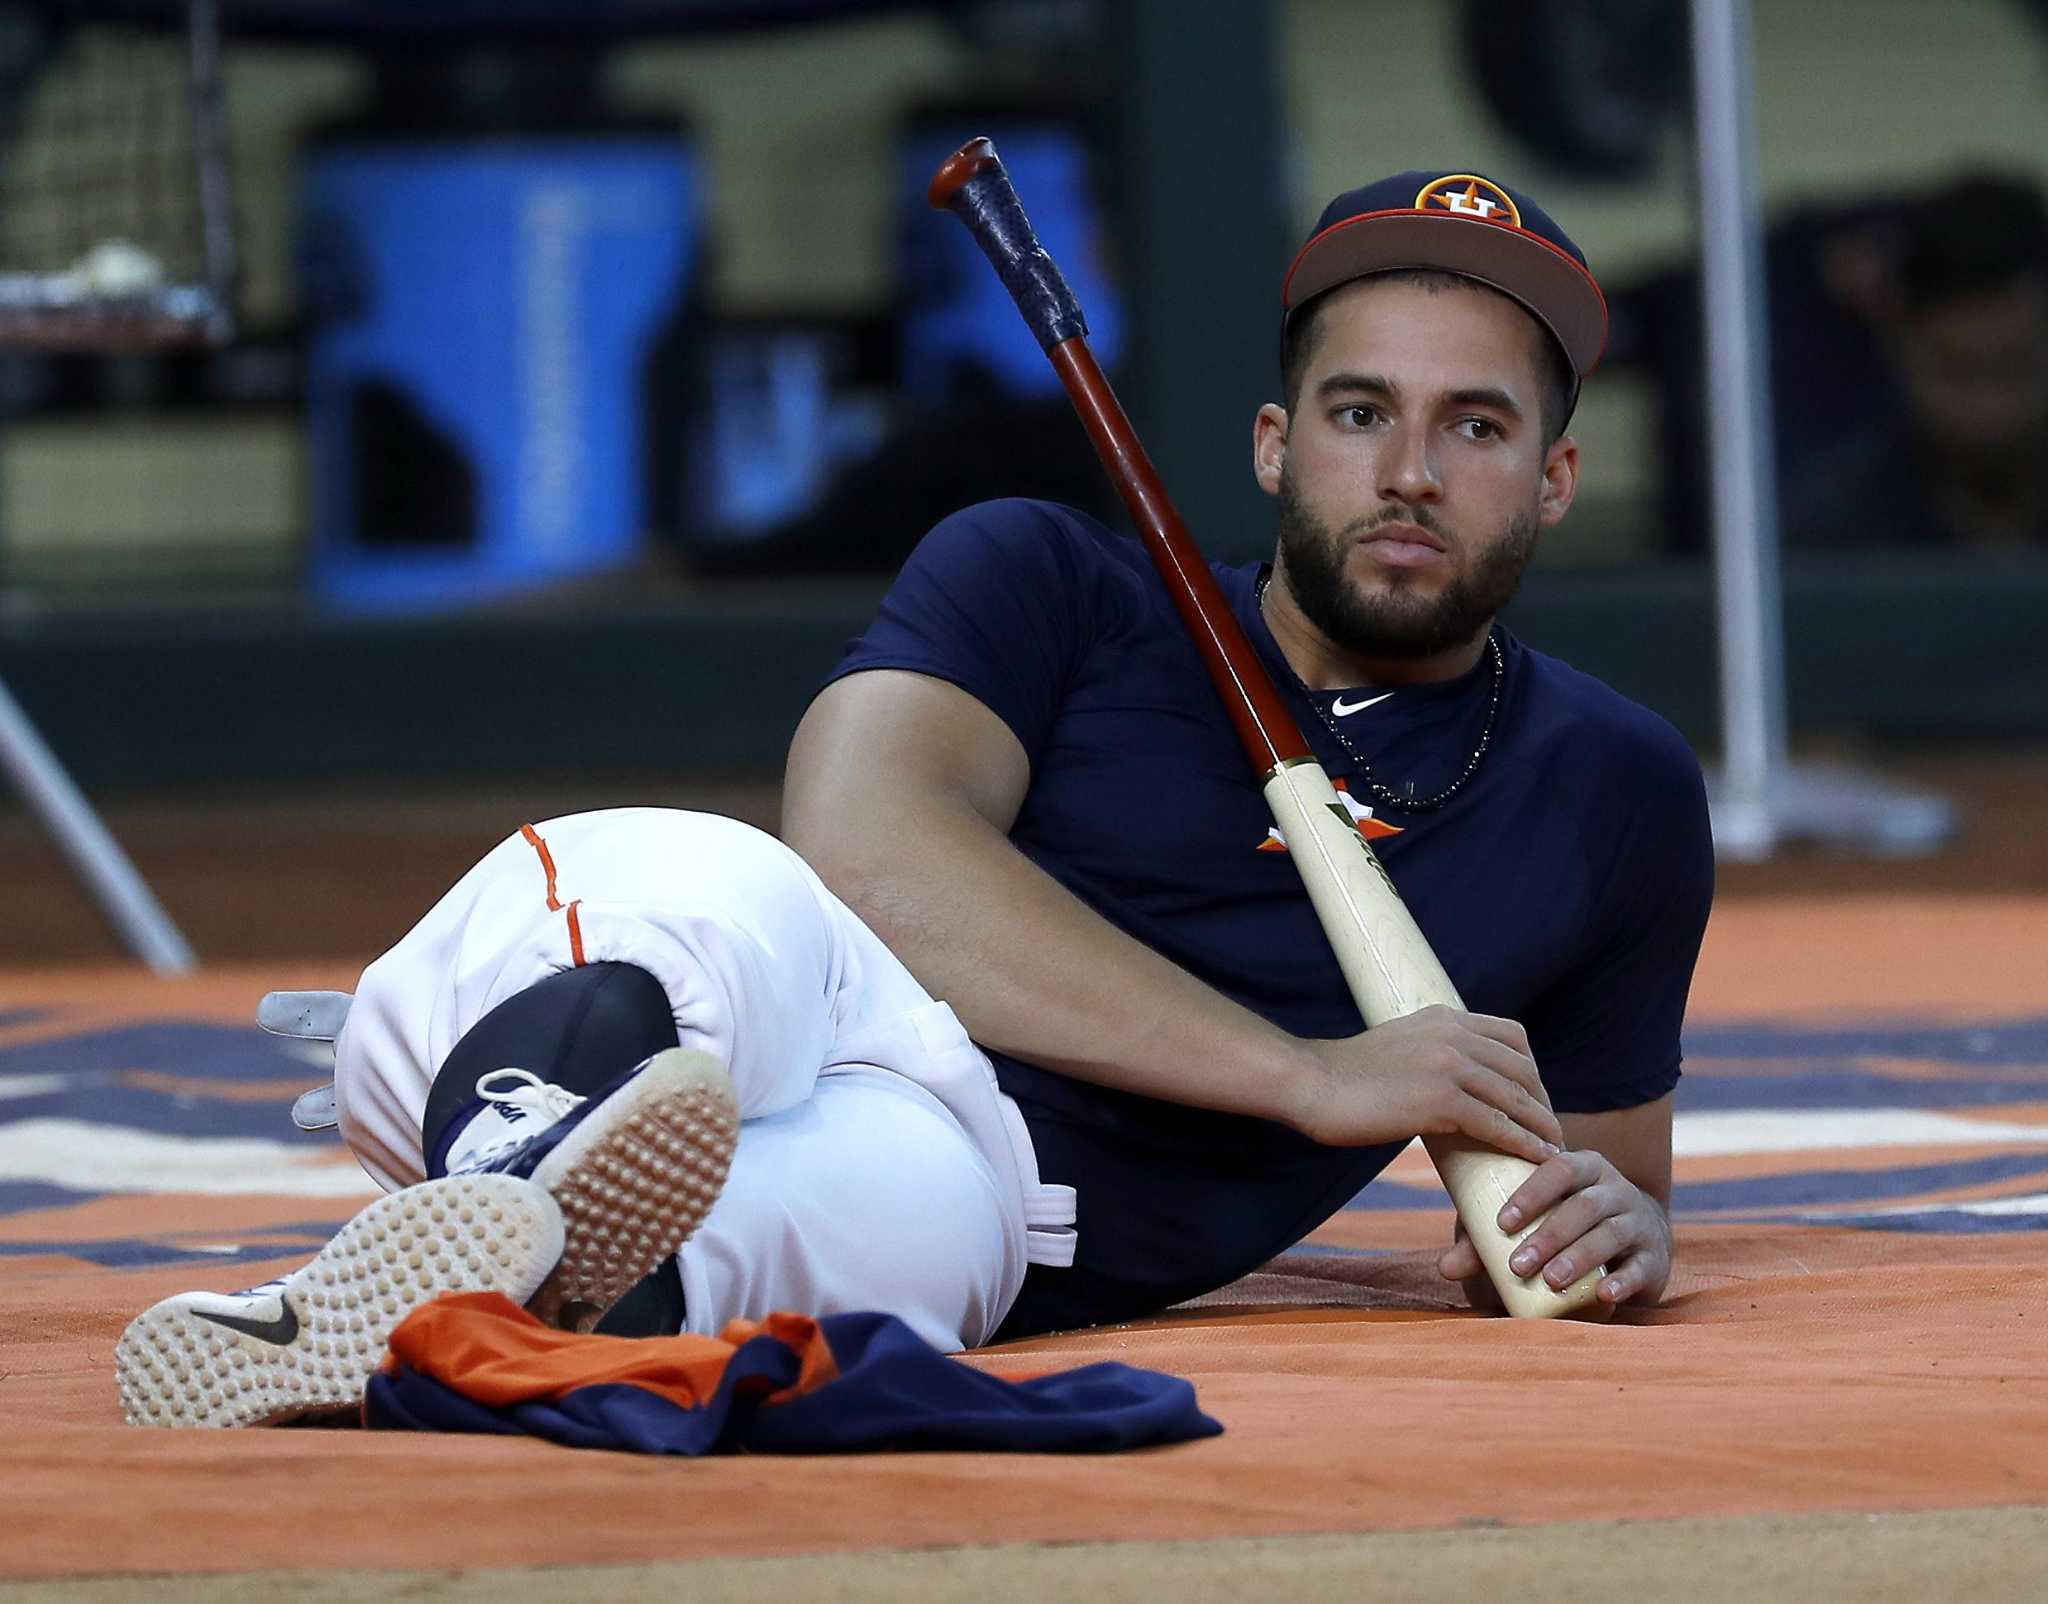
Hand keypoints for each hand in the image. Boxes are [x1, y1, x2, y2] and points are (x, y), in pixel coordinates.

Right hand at [1288, 1005, 1564, 1162]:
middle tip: (1547, 1128)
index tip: (1533, 1096)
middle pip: (1521, 1067)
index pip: (1511, 1035)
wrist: (1311, 1082)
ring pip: (1515, 1097)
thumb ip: (1428, 1051)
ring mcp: (1448, 1065)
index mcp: (1443, 1016)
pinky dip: (1523, 1143)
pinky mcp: (1441, 1100)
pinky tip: (1535, 1158)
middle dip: (1541, 1100)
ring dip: (1541, 1125)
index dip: (1530, 1068)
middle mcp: (1452, 1034)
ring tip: (1553, 1148)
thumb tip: (1447, 1079)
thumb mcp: (1397, 1044)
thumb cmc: (1346, 1074)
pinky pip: (1497, 1124)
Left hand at [1436, 1148, 1671, 1309]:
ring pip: (1611, 1233)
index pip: (1558, 1167)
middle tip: (1519, 1265)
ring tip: (1551, 1281)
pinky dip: (1623, 1281)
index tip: (1502, 1223)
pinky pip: (1641, 1267)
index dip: (1532, 1193)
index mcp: (1582, 1167)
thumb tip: (1444, 1267)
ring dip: (1580, 1257)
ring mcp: (1639, 1221)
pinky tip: (1602, 1294)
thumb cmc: (1560, 1224)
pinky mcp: (1654, 1258)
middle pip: (1584, 1205)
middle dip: (1550, 1235)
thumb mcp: (1524, 1224)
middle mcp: (1614, 1188)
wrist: (1630, 1242)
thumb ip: (1485, 1240)